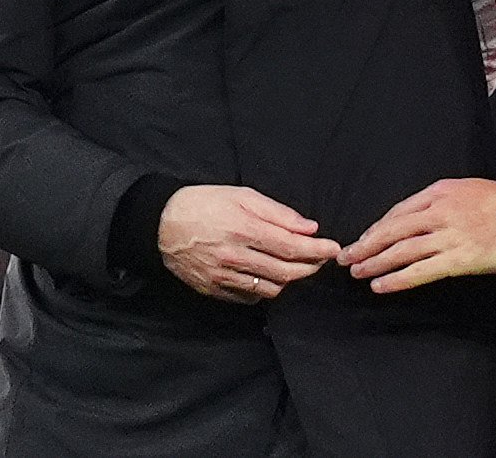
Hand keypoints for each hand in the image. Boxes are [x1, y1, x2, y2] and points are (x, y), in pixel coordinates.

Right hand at [158, 185, 339, 303]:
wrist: (162, 224)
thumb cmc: (204, 204)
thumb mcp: (242, 197)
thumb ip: (278, 213)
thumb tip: (309, 227)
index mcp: (244, 230)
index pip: (292, 247)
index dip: (317, 250)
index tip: (333, 249)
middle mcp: (235, 257)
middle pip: (286, 273)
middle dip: (310, 268)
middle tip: (321, 259)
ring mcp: (224, 278)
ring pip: (271, 289)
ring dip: (290, 280)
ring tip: (295, 266)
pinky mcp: (214, 290)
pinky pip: (250, 298)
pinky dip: (265, 289)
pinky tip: (268, 275)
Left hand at [337, 178, 495, 293]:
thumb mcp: (464, 189)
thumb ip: (438, 201)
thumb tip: (414, 219)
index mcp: (438, 192)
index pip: (398, 212)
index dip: (377, 228)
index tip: (364, 240)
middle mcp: (438, 212)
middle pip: (391, 230)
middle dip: (365, 245)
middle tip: (345, 256)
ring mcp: (447, 236)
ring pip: (400, 251)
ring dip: (374, 263)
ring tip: (357, 272)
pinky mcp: (458, 259)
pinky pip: (419, 271)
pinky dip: (397, 279)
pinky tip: (381, 285)